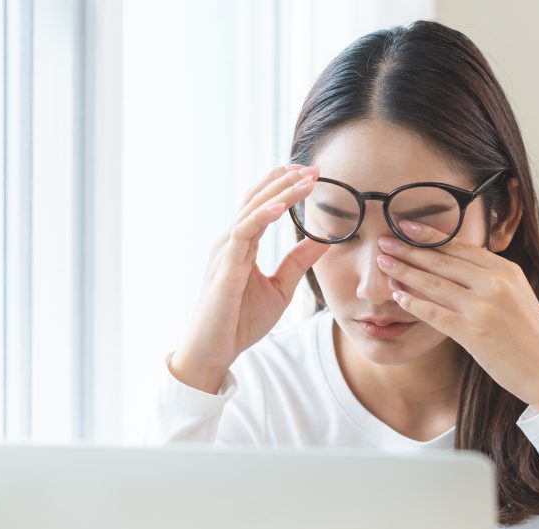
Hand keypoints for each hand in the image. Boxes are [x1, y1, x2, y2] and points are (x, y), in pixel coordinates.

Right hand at [170, 163, 330, 392]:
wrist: (214, 350)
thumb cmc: (239, 322)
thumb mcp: (280, 288)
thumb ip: (297, 262)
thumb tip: (323, 240)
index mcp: (242, 245)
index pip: (262, 205)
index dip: (284, 186)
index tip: (311, 174)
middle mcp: (230, 242)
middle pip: (257, 199)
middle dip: (286, 181)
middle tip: (314, 168)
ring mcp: (225, 252)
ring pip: (252, 210)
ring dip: (280, 192)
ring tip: (305, 179)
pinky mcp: (225, 266)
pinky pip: (243, 232)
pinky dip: (262, 216)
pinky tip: (281, 206)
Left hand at [376, 219, 538, 411]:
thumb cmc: (528, 335)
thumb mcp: (516, 294)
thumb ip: (489, 278)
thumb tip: (455, 263)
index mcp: (506, 270)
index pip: (460, 247)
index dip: (429, 235)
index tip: (405, 226)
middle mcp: (495, 284)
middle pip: (442, 260)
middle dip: (409, 249)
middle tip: (384, 240)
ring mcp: (483, 308)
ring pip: (434, 283)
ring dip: (404, 272)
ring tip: (383, 263)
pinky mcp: (473, 333)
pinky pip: (434, 313)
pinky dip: (412, 303)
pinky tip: (396, 296)